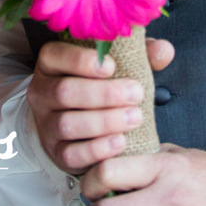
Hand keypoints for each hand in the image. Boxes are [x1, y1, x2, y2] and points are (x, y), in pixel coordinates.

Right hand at [26, 37, 173, 173]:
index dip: (81, 60)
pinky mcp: (54, 152)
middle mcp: (42, 91)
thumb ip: (141, 53)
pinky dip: (96, 150)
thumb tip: (164, 50)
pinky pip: (70, 154)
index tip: (112, 65)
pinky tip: (119, 142)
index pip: (56, 56)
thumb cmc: (102, 82)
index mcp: (51, 62)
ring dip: (104, 122)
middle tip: (136, 94)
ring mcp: (45, 124)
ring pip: (68, 124)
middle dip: (103, 94)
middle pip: (65, 92)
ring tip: (135, 118)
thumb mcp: (118, 61)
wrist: (82, 119)